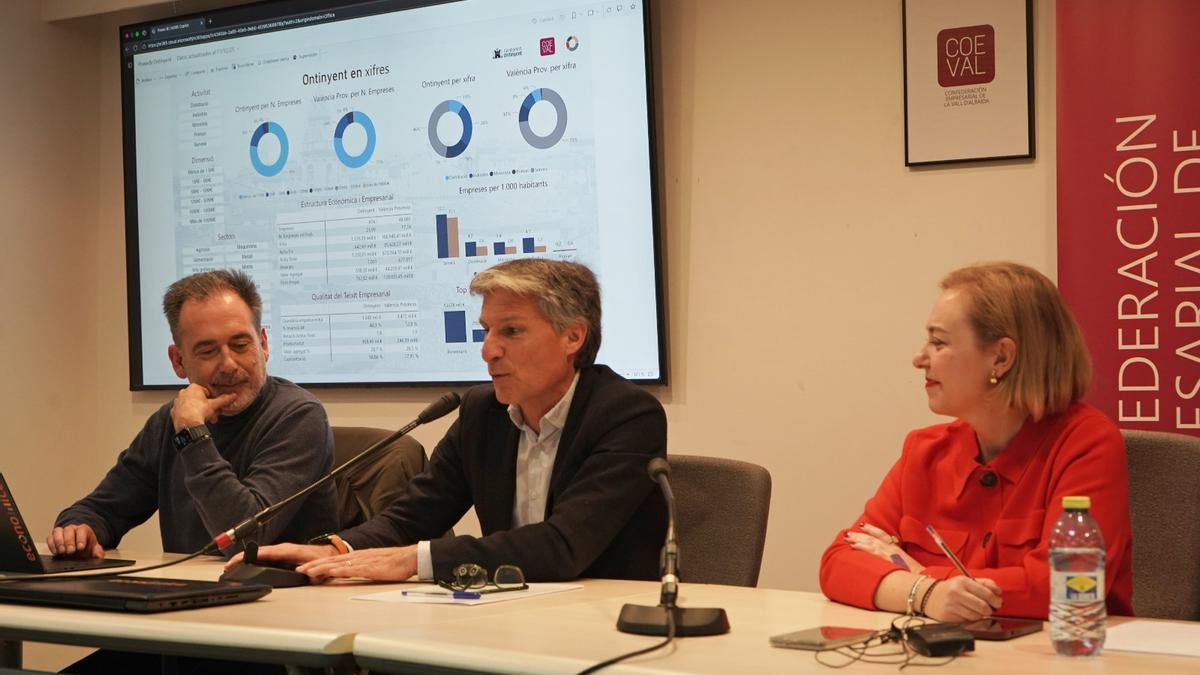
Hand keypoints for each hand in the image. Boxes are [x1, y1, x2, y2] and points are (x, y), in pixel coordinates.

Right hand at [46, 524, 103, 558]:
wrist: (77, 547)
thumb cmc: (85, 547)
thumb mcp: (94, 549)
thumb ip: (98, 552)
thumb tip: (99, 556)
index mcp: (84, 530)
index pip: (82, 530)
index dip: (81, 538)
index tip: (80, 548)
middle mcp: (72, 529)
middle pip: (69, 530)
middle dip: (69, 541)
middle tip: (70, 551)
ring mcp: (61, 532)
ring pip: (58, 531)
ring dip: (59, 542)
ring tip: (62, 551)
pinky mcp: (52, 537)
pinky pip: (49, 537)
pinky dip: (51, 544)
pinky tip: (55, 552)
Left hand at [171, 383, 236, 430]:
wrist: (187, 425)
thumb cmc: (199, 412)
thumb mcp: (214, 405)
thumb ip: (224, 399)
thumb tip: (233, 396)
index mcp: (193, 388)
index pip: (206, 392)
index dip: (211, 400)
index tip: (214, 406)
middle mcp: (183, 392)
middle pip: (198, 399)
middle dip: (205, 407)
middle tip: (211, 415)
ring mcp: (177, 402)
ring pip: (190, 405)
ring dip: (197, 411)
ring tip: (203, 419)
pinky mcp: (173, 411)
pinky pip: (183, 411)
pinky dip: (188, 415)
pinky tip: (193, 420)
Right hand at [225, 543, 333, 568]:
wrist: (328, 554)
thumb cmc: (322, 559)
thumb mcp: (316, 566)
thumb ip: (309, 570)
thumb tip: (301, 571)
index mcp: (288, 550)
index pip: (265, 552)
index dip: (250, 555)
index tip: (238, 560)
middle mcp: (283, 549)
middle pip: (258, 552)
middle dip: (242, 557)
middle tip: (228, 566)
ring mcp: (281, 551)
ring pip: (260, 553)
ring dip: (246, 558)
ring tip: (232, 566)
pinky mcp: (281, 554)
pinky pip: (265, 556)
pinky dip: (253, 559)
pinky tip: (246, 565)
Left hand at [295, 546, 417, 582]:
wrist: (409, 557)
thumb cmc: (394, 562)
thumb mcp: (372, 564)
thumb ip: (359, 568)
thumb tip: (347, 573)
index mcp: (357, 556)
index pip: (333, 560)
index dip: (318, 563)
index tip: (304, 567)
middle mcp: (357, 557)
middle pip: (331, 561)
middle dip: (313, 565)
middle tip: (298, 569)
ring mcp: (363, 562)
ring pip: (338, 564)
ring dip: (322, 568)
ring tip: (308, 571)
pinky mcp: (371, 569)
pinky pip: (353, 570)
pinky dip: (340, 571)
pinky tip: (332, 573)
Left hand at [845, 522, 923, 572]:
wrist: (923, 581)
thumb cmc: (915, 576)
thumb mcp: (905, 565)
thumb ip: (896, 561)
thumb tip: (887, 563)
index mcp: (896, 549)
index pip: (882, 535)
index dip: (871, 529)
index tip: (861, 525)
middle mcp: (892, 548)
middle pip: (873, 538)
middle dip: (860, 534)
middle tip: (847, 533)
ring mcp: (890, 553)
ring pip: (871, 543)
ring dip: (858, 539)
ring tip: (847, 537)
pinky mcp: (887, 559)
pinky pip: (872, 551)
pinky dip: (862, 547)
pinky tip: (853, 546)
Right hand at [923, 576, 1002, 621]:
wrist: (929, 595)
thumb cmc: (951, 589)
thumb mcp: (966, 581)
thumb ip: (984, 583)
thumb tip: (999, 591)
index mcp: (962, 582)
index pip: (986, 593)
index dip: (996, 600)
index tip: (998, 602)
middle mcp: (956, 593)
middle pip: (983, 607)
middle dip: (989, 610)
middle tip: (989, 609)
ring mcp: (951, 605)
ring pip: (976, 616)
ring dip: (980, 615)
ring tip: (976, 610)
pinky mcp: (948, 616)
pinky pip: (967, 621)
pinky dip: (971, 619)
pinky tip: (967, 613)